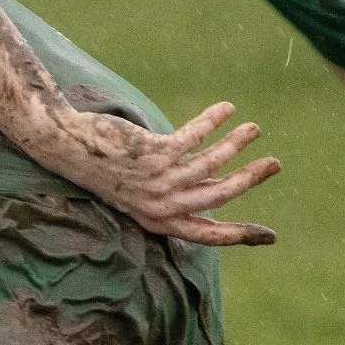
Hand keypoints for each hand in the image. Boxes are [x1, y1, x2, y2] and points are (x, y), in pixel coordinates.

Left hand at [34, 101, 282, 246]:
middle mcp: (159, 205)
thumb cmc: (108, 169)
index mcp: (158, 220)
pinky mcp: (152, 153)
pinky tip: (227, 108)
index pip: (207, 235)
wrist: (68, 150)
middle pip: (217, 197)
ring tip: (253, 127)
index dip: (239, 235)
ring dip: (236, 143)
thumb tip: (214, 182)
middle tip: (275, 163)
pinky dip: (213, 120)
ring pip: (209, 164)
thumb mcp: (145, 189)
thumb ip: (177, 190)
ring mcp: (155, 180)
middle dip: (250, 180)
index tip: (269, 236)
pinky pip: (193, 136)